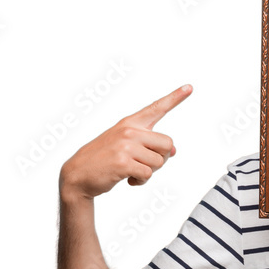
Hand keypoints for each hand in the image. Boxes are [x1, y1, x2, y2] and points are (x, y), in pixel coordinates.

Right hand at [59, 84, 191, 200]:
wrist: (78, 174)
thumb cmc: (105, 159)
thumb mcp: (125, 145)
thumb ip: (149, 143)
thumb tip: (174, 151)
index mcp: (130, 123)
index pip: (156, 108)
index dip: (175, 98)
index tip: (190, 87)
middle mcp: (129, 131)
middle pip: (168, 144)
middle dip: (162, 159)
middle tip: (144, 163)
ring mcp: (125, 146)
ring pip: (160, 162)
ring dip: (150, 172)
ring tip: (132, 171)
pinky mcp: (123, 162)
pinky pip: (148, 174)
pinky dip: (141, 181)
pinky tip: (128, 179)